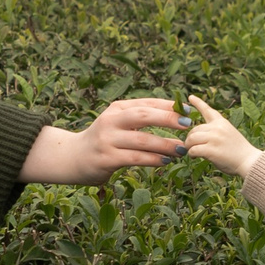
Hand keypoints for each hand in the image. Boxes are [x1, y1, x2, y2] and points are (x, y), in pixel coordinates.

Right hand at [19, 96, 189, 184]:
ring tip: (182, 149)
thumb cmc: (104, 140)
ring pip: (142, 140)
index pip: (147, 103)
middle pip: (144, 116)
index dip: (170, 106)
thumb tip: (177, 115)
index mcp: (117, 108)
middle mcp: (111, 120)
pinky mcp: (107, 158)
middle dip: (169, 119)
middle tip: (189, 125)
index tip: (190, 111)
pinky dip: (154, 159)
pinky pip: (136, 158)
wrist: (73, 158)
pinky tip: (166, 161)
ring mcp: (107, 139)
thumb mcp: (119, 123)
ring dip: (166, 144)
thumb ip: (141, 119)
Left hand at [180, 94, 262, 176]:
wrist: (249, 161)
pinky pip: (193, 150)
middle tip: (191, 146)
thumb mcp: (229, 134)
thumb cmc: (239, 151)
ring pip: (191, 139)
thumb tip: (198, 136)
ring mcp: (214, 138)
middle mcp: (217, 128)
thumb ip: (216, 131)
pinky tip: (195, 157)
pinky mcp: (210, 150)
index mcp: (222, 122)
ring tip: (192, 151)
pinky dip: (191, 154)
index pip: (208, 110)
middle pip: (194, 129)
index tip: (190, 97)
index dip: (198, 103)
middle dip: (190, 138)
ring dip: (189, 146)